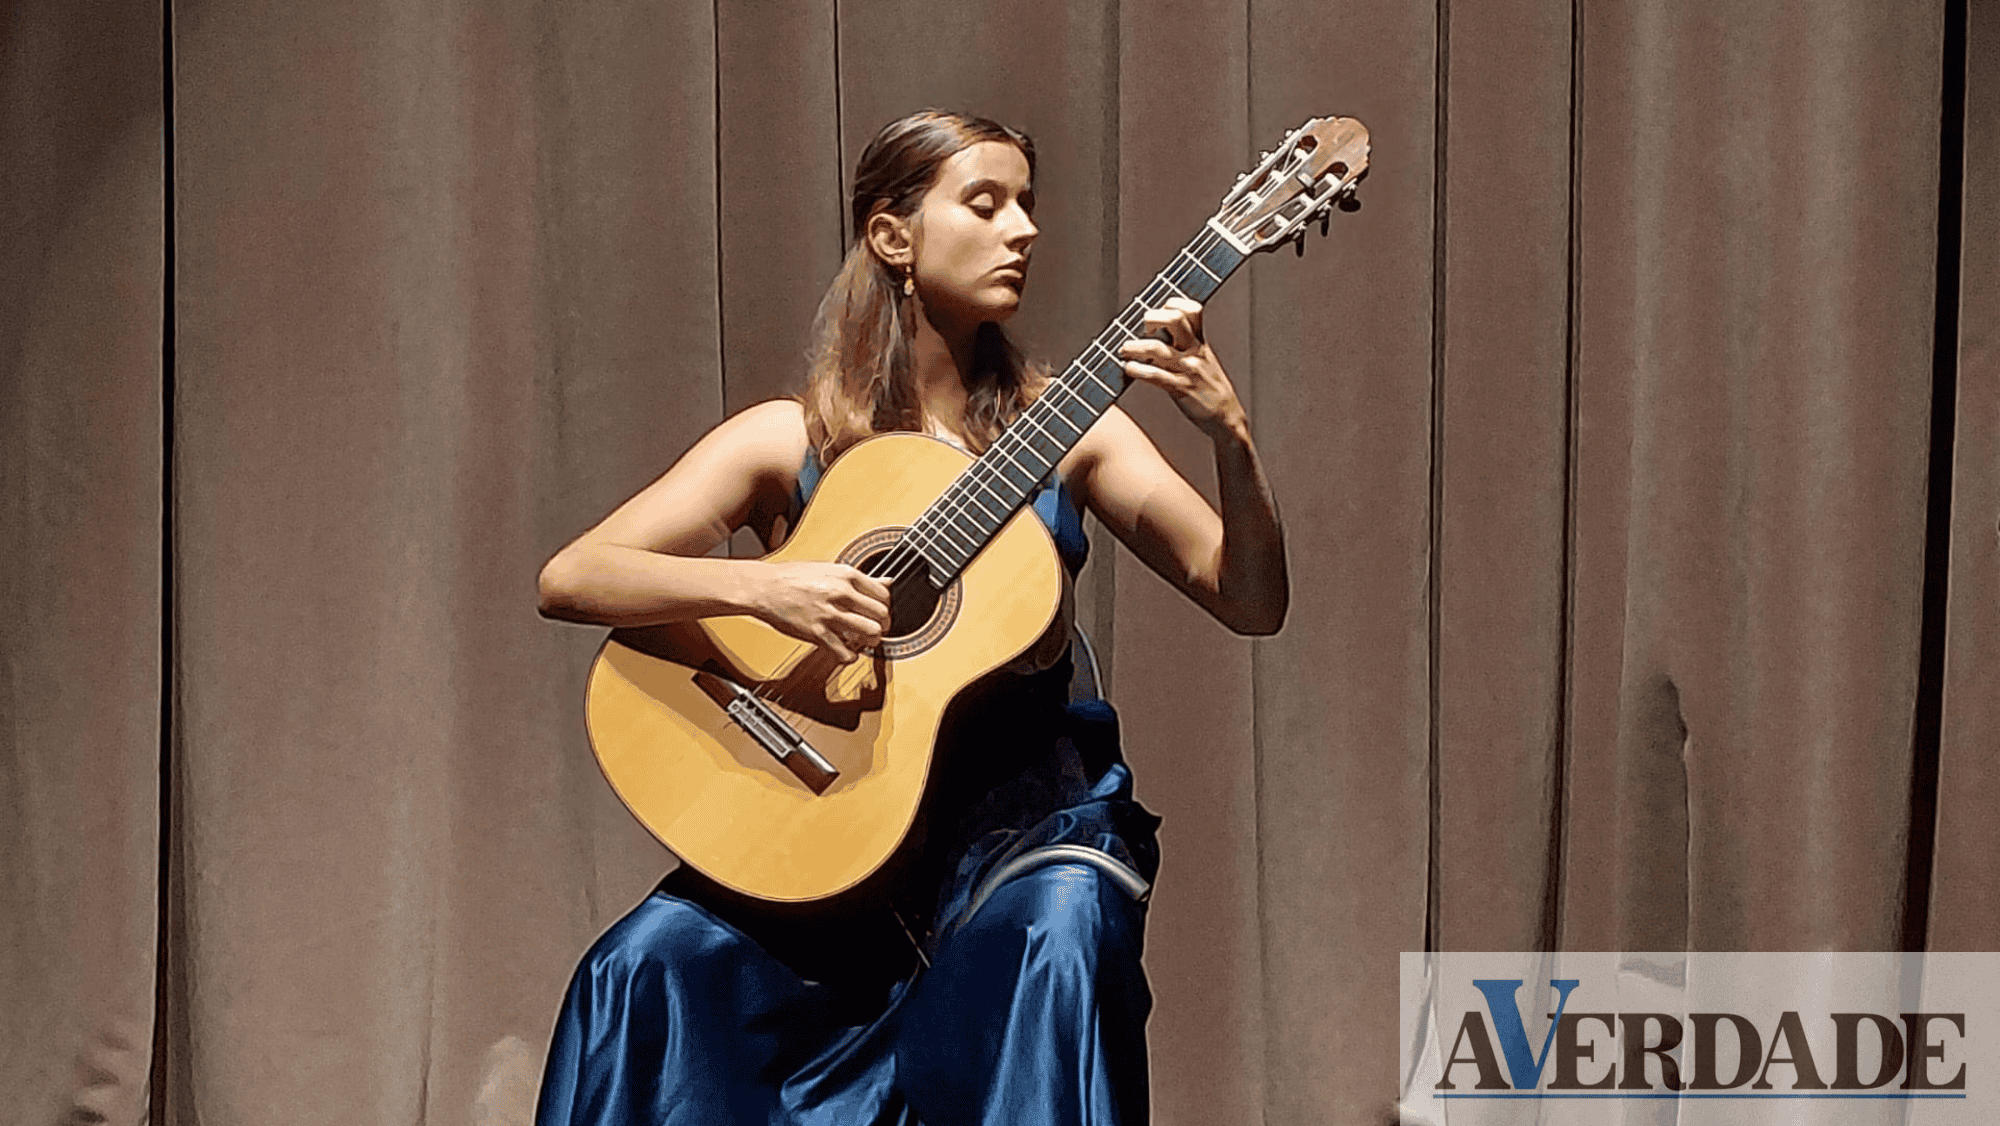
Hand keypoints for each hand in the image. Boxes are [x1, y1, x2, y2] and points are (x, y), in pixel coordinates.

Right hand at [750, 561, 890, 662]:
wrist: (764, 587)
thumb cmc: (793, 577)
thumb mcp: (830, 568)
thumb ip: (861, 578)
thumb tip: (888, 581)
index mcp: (846, 575)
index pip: (884, 594)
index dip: (885, 606)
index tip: (880, 611)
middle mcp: (840, 593)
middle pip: (881, 614)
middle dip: (884, 625)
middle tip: (878, 628)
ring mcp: (829, 614)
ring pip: (871, 632)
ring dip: (872, 641)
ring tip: (866, 641)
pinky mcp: (817, 633)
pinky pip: (845, 652)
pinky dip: (851, 656)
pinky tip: (848, 652)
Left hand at [1117, 297, 1247, 440]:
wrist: (1227, 417)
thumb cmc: (1212, 389)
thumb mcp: (1205, 361)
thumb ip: (1187, 346)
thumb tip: (1158, 335)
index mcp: (1200, 343)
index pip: (1191, 310)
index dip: (1172, 304)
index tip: (1159, 311)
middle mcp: (1194, 352)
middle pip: (1174, 320)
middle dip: (1152, 318)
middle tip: (1143, 329)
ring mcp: (1187, 370)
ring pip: (1158, 348)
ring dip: (1135, 346)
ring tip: (1124, 349)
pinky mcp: (1181, 389)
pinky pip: (1156, 375)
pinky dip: (1138, 370)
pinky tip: (1129, 368)